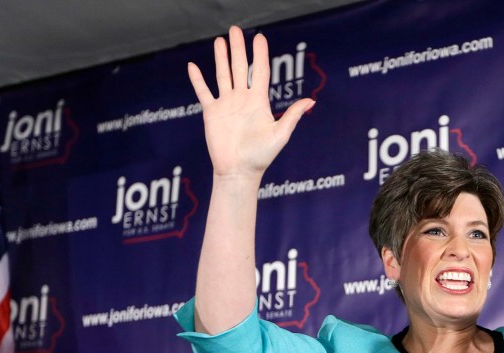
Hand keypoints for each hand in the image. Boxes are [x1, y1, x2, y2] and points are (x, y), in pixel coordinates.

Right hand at [187, 26, 312, 180]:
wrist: (239, 171)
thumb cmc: (261, 157)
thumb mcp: (280, 134)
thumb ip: (293, 115)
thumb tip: (311, 101)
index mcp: (259, 102)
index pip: (259, 71)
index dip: (260, 54)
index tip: (259, 38)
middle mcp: (242, 99)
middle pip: (240, 67)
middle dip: (238, 48)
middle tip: (235, 29)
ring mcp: (226, 105)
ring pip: (222, 75)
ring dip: (221, 58)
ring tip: (220, 40)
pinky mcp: (211, 113)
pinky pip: (203, 92)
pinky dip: (197, 80)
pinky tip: (193, 66)